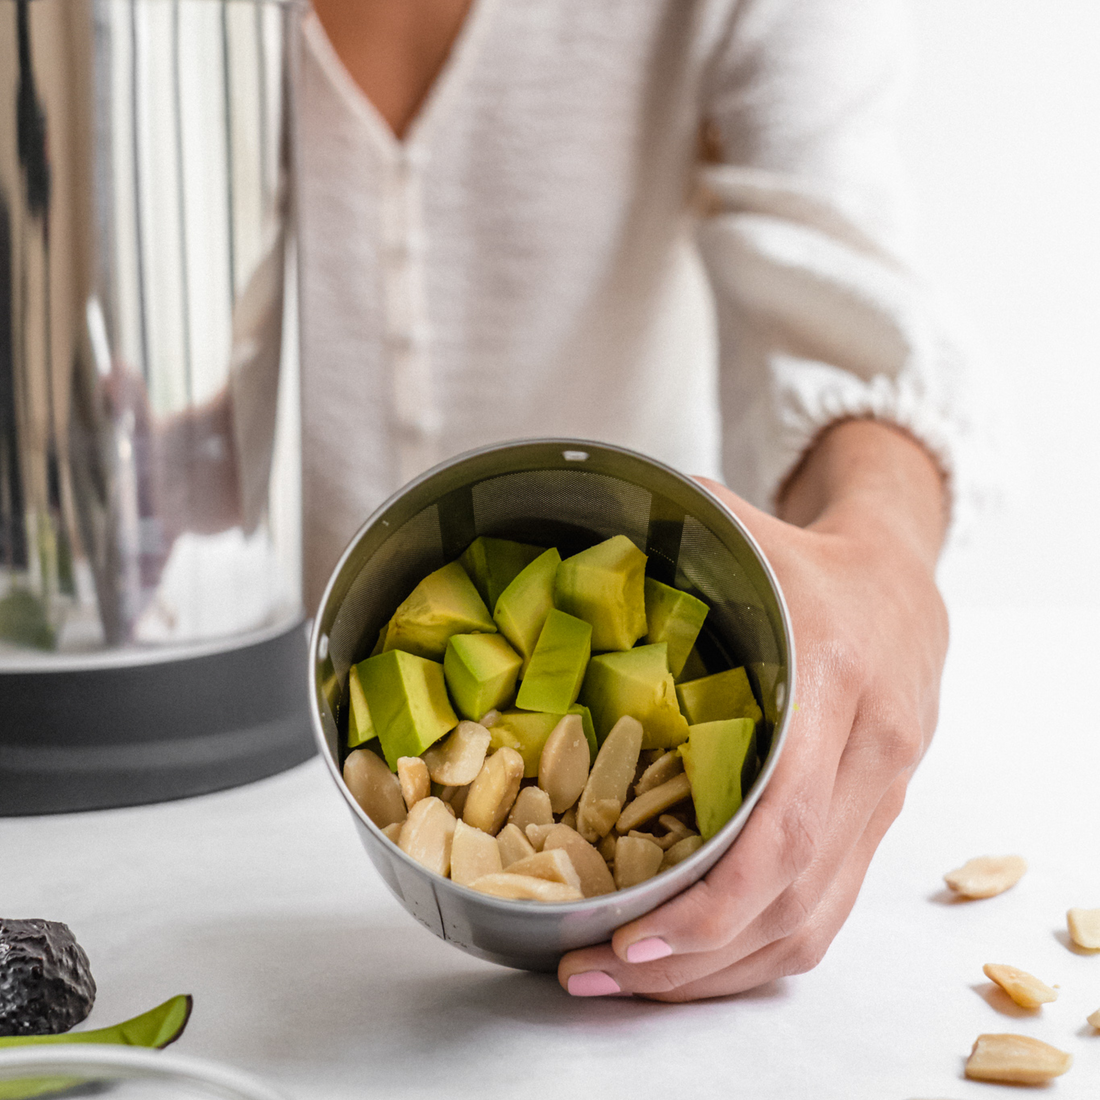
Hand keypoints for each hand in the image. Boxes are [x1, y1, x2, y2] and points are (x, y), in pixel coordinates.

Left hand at [558, 420, 948, 1000]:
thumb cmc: (812, 564)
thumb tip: (576, 510)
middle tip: (592, 971)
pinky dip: (755, 952)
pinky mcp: (872, 822)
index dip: (710, 900)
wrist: (903, 585)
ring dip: (715, 973)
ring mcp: (879, 800)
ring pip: (808, 925)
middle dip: (688, 959)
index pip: (785, 826)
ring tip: (622, 978)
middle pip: (789, 901)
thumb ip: (667, 533)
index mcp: (832, 683)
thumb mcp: (748, 535)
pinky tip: (691, 962)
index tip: (631, 937)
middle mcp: (867, 757)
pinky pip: (824, 912)